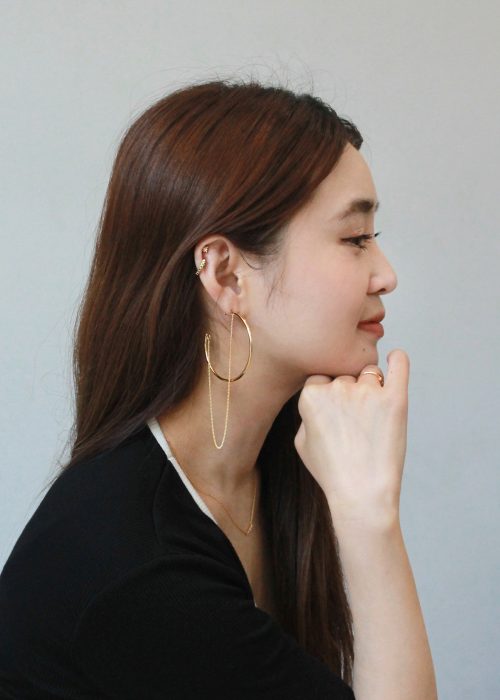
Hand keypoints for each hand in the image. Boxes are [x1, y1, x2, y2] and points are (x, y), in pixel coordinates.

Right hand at [294, 349, 409, 527]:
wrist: (361, 494)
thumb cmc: (332, 472)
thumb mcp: (302, 443)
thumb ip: (306, 413)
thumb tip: (319, 395)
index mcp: (311, 396)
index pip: (321, 377)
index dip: (329, 395)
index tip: (336, 416)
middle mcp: (337, 389)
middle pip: (345, 375)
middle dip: (350, 393)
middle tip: (355, 425)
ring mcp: (367, 392)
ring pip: (369, 374)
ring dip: (371, 387)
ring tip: (373, 419)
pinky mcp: (395, 399)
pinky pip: (399, 365)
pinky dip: (397, 360)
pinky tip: (394, 358)